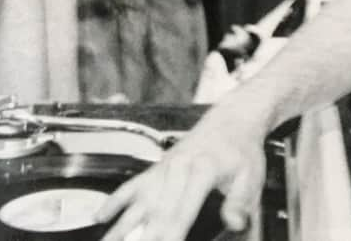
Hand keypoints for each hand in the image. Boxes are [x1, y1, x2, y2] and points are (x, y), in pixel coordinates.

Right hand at [96, 110, 267, 240]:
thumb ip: (240, 201)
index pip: (181, 212)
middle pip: (155, 214)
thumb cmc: (241, 151)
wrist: (230, 121)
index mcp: (201, 171)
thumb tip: (234, 223)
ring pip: (137, 203)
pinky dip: (113, 202)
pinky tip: (100, 218)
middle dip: (144, 238)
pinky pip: (129, 186)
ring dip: (121, 228)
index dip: (170, 236)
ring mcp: (162, 169)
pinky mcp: (155, 169)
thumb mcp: (250, 175)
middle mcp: (176, 169)